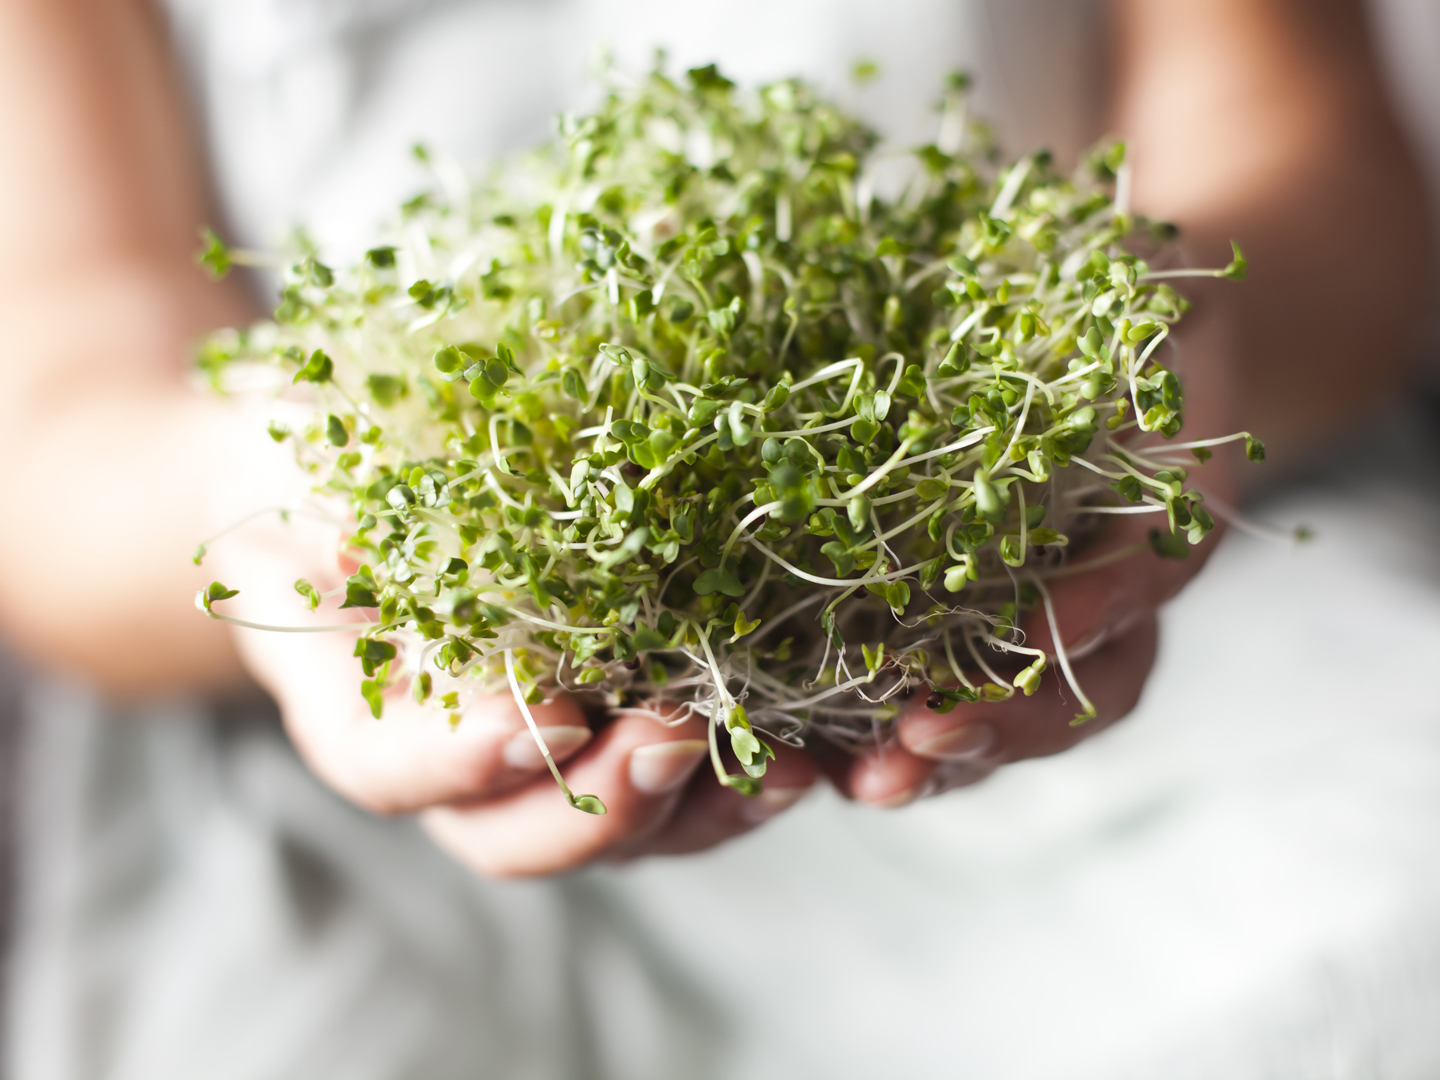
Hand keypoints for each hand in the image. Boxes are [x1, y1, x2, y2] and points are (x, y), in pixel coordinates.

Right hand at [208, 485, 816, 878]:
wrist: (378, 469)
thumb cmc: (336, 464)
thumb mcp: (312, 475)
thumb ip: (338, 516)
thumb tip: (356, 543)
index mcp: (362, 705)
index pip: (388, 768)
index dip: (459, 763)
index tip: (537, 719)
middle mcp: (459, 758)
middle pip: (519, 835)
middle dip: (603, 800)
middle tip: (666, 738)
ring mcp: (553, 755)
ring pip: (621, 833)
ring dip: (699, 809)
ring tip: (770, 768)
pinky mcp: (632, 724)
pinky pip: (691, 785)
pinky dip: (754, 777)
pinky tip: (821, 753)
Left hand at [832, 314, 1238, 806]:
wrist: (1090, 345)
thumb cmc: (1115, 302)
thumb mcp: (1139, 289)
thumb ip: (1130, 321)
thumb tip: (1110, 306)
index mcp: (1161, 513)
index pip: (1147, 577)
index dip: (1098, 611)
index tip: (1043, 631)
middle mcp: (1105, 592)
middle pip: (1079, 688)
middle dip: (1005, 722)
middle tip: (926, 739)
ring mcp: (1030, 624)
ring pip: (1005, 720)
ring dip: (938, 758)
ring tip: (868, 781)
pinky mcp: (949, 632)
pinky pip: (926, 701)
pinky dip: (875, 737)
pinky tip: (814, 758)